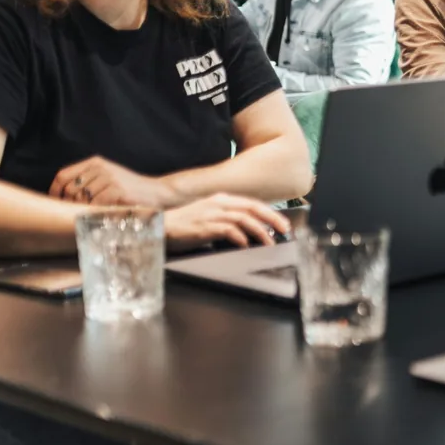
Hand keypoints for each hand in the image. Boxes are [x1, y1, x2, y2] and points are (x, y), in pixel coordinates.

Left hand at [50, 157, 180, 207]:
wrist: (158, 192)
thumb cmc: (130, 190)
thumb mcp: (107, 179)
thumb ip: (87, 182)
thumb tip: (60, 198)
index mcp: (95, 162)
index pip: (63, 175)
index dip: (55, 191)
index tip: (56, 203)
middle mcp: (100, 167)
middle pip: (70, 189)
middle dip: (71, 204)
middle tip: (79, 213)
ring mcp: (109, 178)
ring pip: (82, 199)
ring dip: (86, 209)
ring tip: (96, 213)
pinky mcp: (117, 190)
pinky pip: (96, 205)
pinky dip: (98, 212)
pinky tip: (106, 213)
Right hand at [163, 194, 290, 251]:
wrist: (159, 227)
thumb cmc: (185, 225)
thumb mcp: (209, 217)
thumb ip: (228, 220)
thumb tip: (251, 232)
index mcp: (221, 200)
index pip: (252, 203)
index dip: (271, 213)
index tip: (283, 224)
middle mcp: (219, 203)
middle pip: (253, 208)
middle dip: (273, 219)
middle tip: (285, 231)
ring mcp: (211, 214)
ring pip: (244, 219)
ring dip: (260, 231)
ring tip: (270, 243)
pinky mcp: (204, 226)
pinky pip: (228, 230)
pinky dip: (240, 237)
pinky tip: (246, 245)